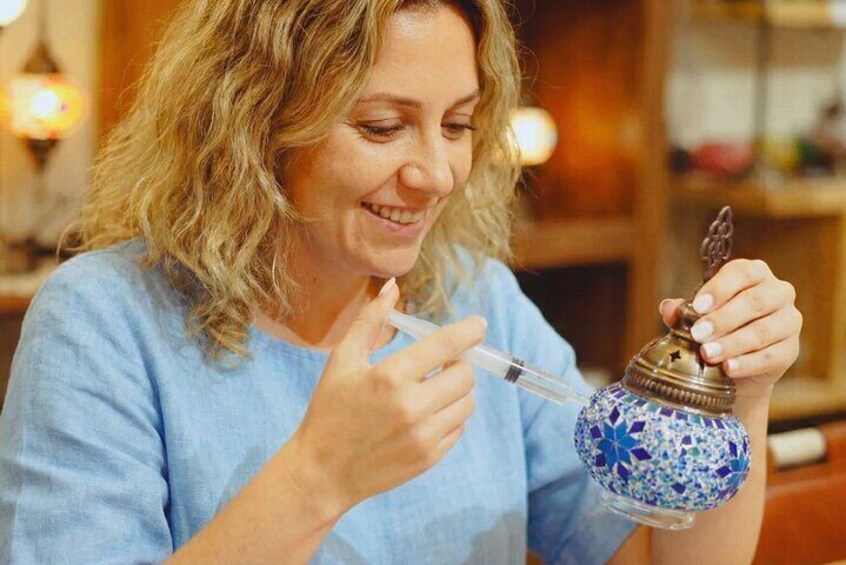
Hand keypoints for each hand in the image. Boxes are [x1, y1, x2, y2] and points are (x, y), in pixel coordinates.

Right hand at [288, 278, 485, 514]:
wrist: (323, 471)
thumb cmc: (330, 410)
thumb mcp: (343, 360)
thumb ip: (370, 321)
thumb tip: (391, 286)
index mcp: (390, 376)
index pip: (446, 345)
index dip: (469, 331)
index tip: (478, 324)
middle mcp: (412, 406)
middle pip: (465, 374)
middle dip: (458, 363)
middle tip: (441, 363)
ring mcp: (424, 435)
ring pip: (468, 402)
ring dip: (457, 390)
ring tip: (433, 388)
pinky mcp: (429, 457)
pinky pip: (459, 427)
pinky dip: (451, 415)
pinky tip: (427, 413)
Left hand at [659, 259, 801, 399]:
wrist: (734, 366)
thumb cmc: (715, 330)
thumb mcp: (696, 317)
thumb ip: (682, 311)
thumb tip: (668, 308)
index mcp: (753, 273)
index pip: (742, 272)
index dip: (720, 289)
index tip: (698, 307)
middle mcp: (778, 292)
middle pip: (755, 301)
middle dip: (723, 319)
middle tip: (698, 335)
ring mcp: (789, 320)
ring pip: (763, 330)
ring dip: (733, 343)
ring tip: (708, 354)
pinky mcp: (791, 349)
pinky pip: (771, 356)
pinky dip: (747, 363)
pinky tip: (728, 368)